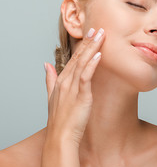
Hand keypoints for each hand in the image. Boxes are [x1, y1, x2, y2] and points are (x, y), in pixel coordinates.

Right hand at [44, 28, 104, 146]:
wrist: (60, 137)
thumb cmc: (60, 119)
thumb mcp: (52, 97)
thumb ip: (49, 79)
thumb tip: (46, 65)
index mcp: (61, 81)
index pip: (73, 58)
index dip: (83, 46)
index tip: (91, 34)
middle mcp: (65, 81)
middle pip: (78, 57)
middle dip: (89, 42)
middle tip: (97, 29)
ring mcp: (72, 88)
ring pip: (83, 63)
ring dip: (92, 48)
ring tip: (100, 36)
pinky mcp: (80, 95)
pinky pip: (86, 77)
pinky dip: (92, 65)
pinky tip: (99, 55)